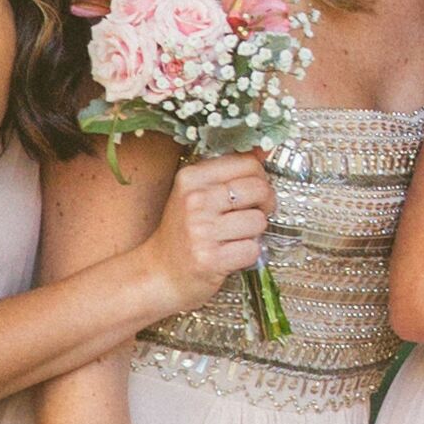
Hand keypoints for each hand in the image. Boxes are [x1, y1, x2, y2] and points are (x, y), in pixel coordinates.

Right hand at [143, 154, 275, 307]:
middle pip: (259, 189)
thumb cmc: (182, 233)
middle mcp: (195, 200)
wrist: (158, 273)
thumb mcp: (197, 193)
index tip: (253, 192)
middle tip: (250, 215)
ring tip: (233, 237)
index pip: (248, 163)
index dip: (260, 179)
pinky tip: (229, 254)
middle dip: (264, 205)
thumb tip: (264, 150)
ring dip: (253, 234)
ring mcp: (201, 229)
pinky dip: (247, 255)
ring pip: (259, 221)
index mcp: (191, 177)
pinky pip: (253, 249)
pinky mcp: (210, 258)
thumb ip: (229, 171)